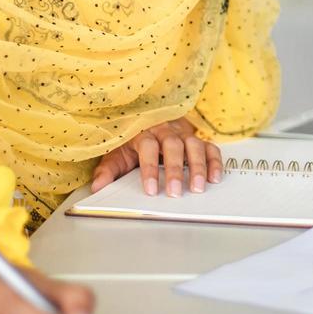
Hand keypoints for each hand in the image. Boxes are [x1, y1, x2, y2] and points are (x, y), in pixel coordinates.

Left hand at [90, 118, 222, 196]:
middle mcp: (166, 131)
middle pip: (173, 146)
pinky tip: (215, 178)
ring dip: (197, 167)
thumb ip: (109, 170)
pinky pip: (210, 148)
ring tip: (198, 188)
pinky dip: (214, 162)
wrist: (154, 121)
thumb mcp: (119, 153)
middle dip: (175, 170)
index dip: (149, 168)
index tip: (151, 190)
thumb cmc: (135, 142)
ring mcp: (185, 134)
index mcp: (144, 133)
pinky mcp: (199, 140)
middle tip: (176, 193)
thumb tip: (98, 188)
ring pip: (194, 146)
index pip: (148, 148)